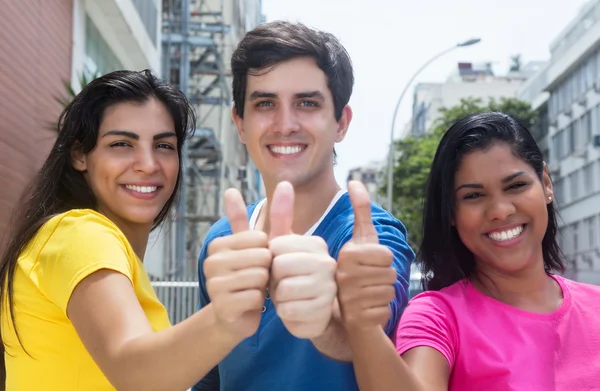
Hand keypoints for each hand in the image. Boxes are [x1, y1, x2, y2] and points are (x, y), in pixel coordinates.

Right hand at [204, 188, 270, 340]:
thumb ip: (266, 216)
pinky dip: (260, 301)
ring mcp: (213, 283)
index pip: (260, 238)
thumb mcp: (260, 246)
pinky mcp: (221, 305)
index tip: (259, 262)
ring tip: (255, 289)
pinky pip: (255, 296)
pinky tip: (251, 303)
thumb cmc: (251, 276)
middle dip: (268, 269)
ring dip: (265, 286)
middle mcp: (211, 261)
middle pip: (261, 257)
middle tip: (258, 278)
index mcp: (219, 244)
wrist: (237, 315)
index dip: (268, 252)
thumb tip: (269, 184)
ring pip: (259, 277)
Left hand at [268, 182, 336, 338]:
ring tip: (288, 296)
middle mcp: (327, 262)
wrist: (309, 312)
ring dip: (278, 297)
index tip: (279, 265)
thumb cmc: (291, 275)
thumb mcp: (281, 245)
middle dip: (273, 279)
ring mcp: (328, 287)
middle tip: (282, 283)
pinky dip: (285, 313)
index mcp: (316, 243)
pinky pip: (289, 310)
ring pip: (283, 290)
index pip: (276, 246)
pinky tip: (294, 310)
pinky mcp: (323, 311)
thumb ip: (280, 215)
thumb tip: (284, 181)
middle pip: (279, 267)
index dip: (270, 260)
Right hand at [336, 181, 396, 329]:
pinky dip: (380, 311)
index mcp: (347, 254)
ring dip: (383, 294)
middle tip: (368, 281)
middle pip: (391, 273)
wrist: (343, 309)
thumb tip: (354, 181)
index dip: (382, 260)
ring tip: (367, 293)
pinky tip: (367, 309)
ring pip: (390, 291)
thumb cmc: (355, 269)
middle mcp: (345, 275)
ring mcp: (350, 299)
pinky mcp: (358, 318)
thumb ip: (360, 211)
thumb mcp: (358, 240)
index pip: (386, 255)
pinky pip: (386, 310)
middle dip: (384, 277)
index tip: (367, 264)